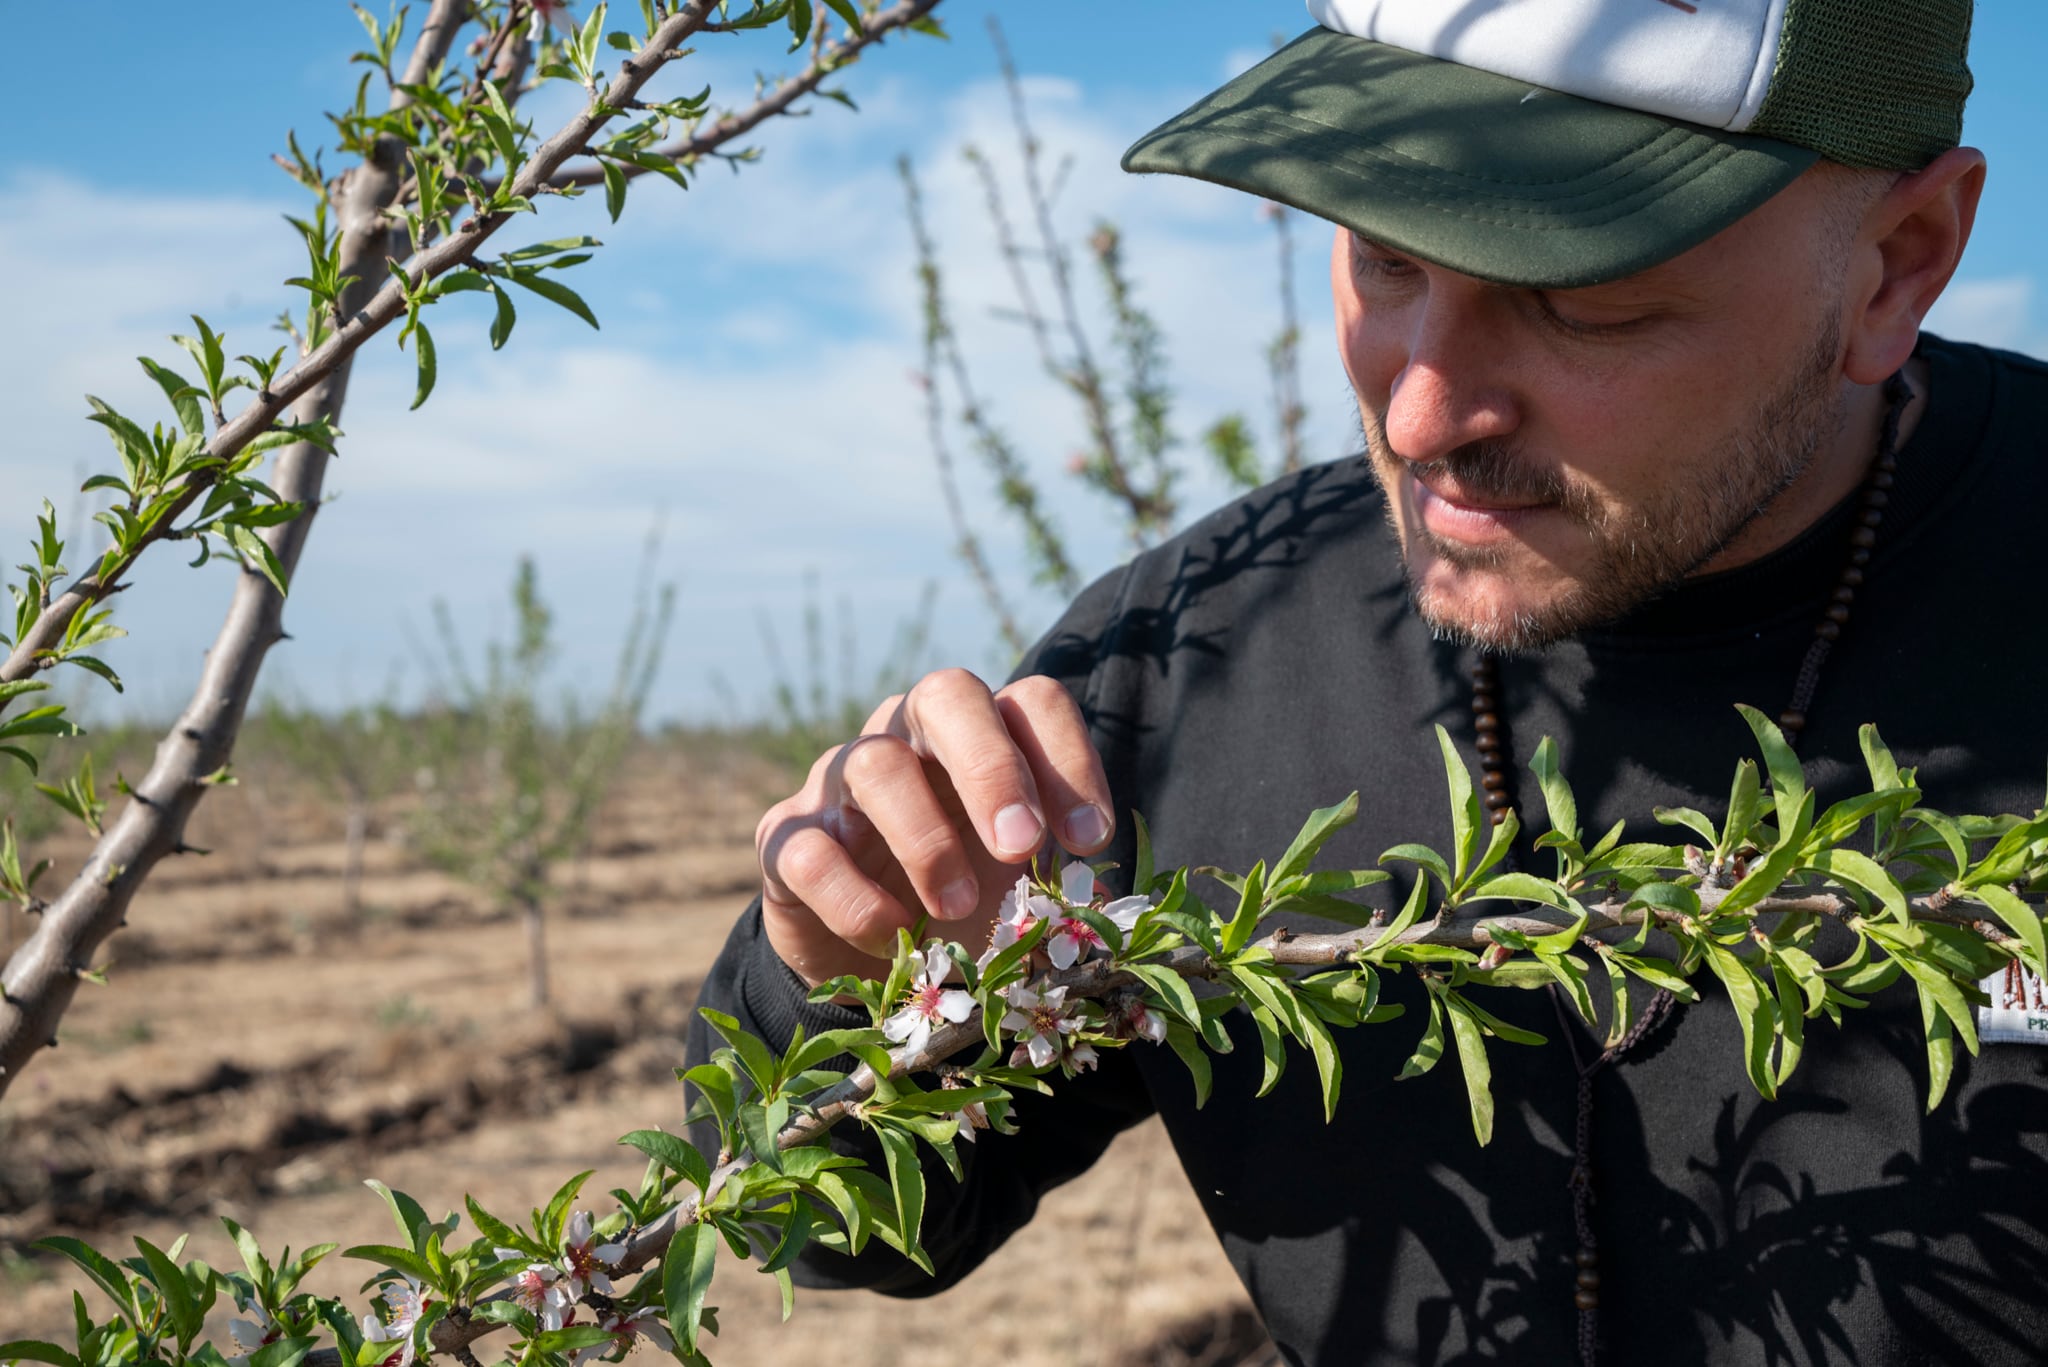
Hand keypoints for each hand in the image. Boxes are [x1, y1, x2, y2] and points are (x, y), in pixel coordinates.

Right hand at [754, 668, 1114, 988]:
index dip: (1068, 760)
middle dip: (992, 770)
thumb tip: (1104, 914)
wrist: (869, 963)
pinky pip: (809, 852)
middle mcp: (909, 736)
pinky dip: (855, 901)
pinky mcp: (784, 840)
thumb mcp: (1022, 896)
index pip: (1032, 702)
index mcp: (983, 737)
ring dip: (925, 840)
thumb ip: (1062, 892)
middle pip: (947, 695)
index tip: (1090, 841)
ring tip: (959, 906)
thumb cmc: (967, 911)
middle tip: (1020, 848)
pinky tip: (893, 940)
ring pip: (874, 764)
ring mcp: (838, 782)